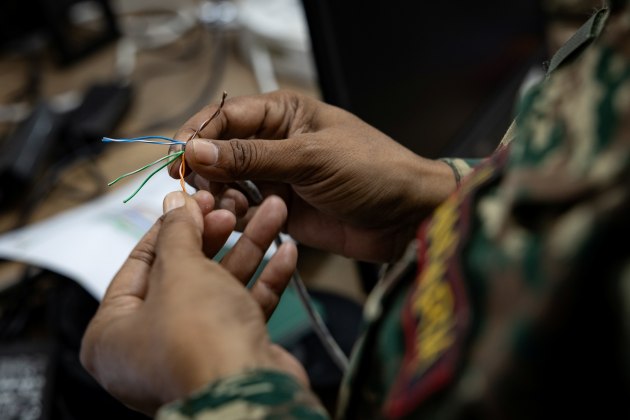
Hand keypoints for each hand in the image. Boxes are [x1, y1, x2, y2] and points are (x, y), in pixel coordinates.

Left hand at [80, 191, 305, 415]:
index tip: (194, 200)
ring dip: (249, 249)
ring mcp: (192, 351)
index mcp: (113, 332)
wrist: (248, 392)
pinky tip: (286, 251)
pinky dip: (264, 280)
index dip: (170, 226)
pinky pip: (242, 309)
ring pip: (219, 287)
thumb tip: (176, 203)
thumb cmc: (197, 338)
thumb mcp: (180, 270)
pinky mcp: (230, 353)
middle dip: (215, 235)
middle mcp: (148, 346)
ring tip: (271, 214)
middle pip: (184, 273)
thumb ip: (177, 232)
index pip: (140, 263)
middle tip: (231, 206)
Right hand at [170, 89, 455, 261]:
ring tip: (229, 208)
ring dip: (219, 195)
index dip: (198, 135)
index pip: (225, 117)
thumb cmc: (371, 171)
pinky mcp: (279, 209)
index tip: (179, 158)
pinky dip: (236, 216)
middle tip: (201, 191)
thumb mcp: (311, 157)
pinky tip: (242, 221)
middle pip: (219, 151)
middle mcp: (273, 143)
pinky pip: (243, 211)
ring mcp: (275, 177)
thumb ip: (252, 156)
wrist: (406, 217)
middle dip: (206, 170)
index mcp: (282, 114)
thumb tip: (195, 148)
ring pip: (226, 183)